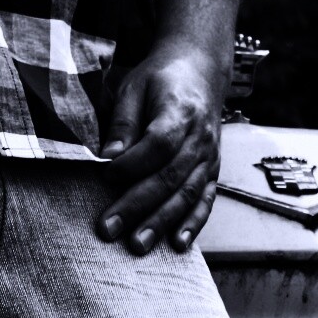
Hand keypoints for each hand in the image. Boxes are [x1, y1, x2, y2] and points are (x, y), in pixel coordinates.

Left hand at [95, 39, 227, 254]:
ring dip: (161, 223)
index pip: (158, 144)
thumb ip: (123, 122)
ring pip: (186, 194)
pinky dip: (193, 224)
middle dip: (137, 206)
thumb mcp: (134, 88)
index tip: (105, 175)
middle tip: (108, 229)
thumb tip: (109, 155)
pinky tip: (177, 244)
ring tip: (136, 245)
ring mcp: (209, 157)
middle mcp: (200, 138)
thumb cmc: (160, 81)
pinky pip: (205, 201)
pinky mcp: (212, 171)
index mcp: (180, 112)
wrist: (200, 72)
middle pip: (169, 177)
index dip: (132, 163)